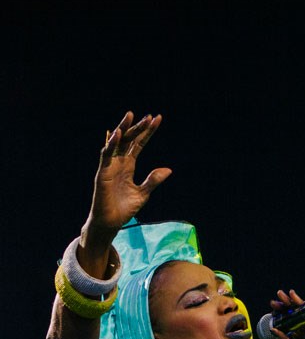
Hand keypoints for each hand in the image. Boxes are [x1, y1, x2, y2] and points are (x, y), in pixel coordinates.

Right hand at [83, 111, 170, 247]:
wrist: (111, 222)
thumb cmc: (124, 208)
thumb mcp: (143, 193)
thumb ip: (153, 180)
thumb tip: (168, 169)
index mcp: (129, 166)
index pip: (139, 144)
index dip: (147, 133)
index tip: (157, 120)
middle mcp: (119, 162)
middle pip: (129, 140)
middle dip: (138, 128)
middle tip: (149, 117)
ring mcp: (110, 166)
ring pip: (116, 143)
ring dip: (124, 129)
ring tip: (131, 115)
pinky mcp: (103, 173)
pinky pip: (106, 155)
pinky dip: (111, 144)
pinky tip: (118, 133)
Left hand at [269, 289, 304, 338]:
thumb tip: (272, 330)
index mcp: (296, 336)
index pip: (285, 323)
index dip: (278, 317)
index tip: (271, 311)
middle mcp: (304, 328)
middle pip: (291, 314)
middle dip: (283, 306)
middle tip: (274, 302)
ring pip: (301, 310)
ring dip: (292, 302)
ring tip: (282, 295)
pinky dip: (304, 304)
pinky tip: (297, 299)